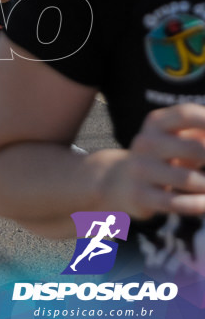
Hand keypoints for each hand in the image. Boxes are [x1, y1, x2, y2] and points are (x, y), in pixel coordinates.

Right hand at [107, 104, 204, 219]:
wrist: (120, 181)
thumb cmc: (162, 157)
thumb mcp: (179, 138)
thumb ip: (202, 132)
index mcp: (157, 123)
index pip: (186, 114)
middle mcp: (146, 143)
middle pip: (193, 148)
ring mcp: (141, 169)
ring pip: (188, 179)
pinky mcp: (140, 195)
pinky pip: (177, 203)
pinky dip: (198, 204)